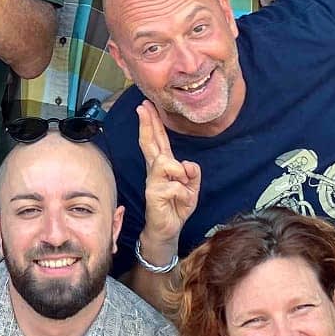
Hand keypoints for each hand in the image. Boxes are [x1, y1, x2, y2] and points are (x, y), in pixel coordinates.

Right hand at [137, 102, 199, 262]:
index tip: (146, 106)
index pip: (159, 140)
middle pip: (150, 142)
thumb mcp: (192, 188)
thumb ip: (193, 173)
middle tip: (142, 106)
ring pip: (165, 162)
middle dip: (147, 123)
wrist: (168, 229)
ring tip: (183, 182)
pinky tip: (181, 199)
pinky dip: (184, 192)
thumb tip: (188, 164)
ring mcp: (153, 181)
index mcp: (165, 165)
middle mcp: (155, 170)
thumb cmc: (177, 206)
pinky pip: (175, 185)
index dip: (153, 122)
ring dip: (179, 171)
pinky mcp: (154, 193)